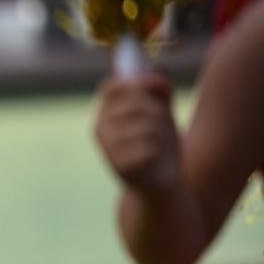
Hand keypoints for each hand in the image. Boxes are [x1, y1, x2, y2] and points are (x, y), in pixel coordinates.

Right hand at [92, 72, 179, 192]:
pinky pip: (150, 147)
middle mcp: (100, 129)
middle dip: (158, 113)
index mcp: (104, 114)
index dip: (137, 85)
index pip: (113, 85)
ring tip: (159, 146)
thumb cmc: (159, 144)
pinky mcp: (121, 166)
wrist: (159, 184)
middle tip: (160, 130)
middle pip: (137, 102)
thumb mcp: (161, 111)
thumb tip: (148, 78)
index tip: (154, 100)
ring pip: (146, 125)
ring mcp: (108, 148)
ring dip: (162, 134)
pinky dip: (160, 152)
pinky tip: (156, 161)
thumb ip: (158, 88)